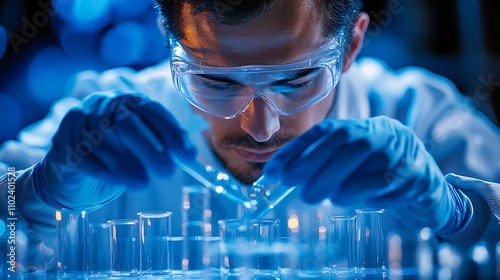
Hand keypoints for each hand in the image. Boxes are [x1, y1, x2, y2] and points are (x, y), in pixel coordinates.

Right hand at [33, 91, 195, 210]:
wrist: (75, 167)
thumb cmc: (118, 153)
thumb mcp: (144, 144)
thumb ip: (166, 145)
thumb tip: (190, 155)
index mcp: (128, 101)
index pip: (152, 111)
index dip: (172, 134)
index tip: (187, 157)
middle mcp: (102, 105)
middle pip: (127, 123)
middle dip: (151, 150)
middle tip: (166, 173)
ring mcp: (79, 123)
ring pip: (105, 142)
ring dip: (127, 165)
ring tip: (142, 183)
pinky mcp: (62, 145)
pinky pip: (84, 158)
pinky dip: (106, 172)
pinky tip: (119, 182)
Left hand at [264, 116, 471, 235]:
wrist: (426, 188)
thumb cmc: (377, 176)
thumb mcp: (350, 165)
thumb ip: (320, 165)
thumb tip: (281, 175)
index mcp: (361, 127)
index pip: (325, 131)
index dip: (296, 150)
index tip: (272, 171)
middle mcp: (382, 133)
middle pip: (347, 140)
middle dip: (314, 164)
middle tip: (294, 187)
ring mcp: (404, 152)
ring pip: (372, 159)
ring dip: (343, 180)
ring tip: (323, 197)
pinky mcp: (419, 175)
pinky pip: (394, 183)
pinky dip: (372, 194)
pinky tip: (360, 202)